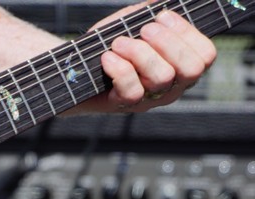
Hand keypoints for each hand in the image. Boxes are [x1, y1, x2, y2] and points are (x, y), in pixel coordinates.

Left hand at [81, 3, 216, 112]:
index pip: (205, 55)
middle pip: (191, 69)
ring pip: (162, 78)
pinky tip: (107, 57)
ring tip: (118, 43)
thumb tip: (159, 0)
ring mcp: (149, 99)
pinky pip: (133, 91)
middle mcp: (170, 86)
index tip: (162, 16)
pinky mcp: (124, 106)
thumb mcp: (131, 23)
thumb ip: (149, 11)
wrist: (74, 69)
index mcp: (180, 65)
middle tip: (145, 30)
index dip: (187, 33)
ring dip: (140, 53)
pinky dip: (120, 69)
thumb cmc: (108, 45)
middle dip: (168, 42)